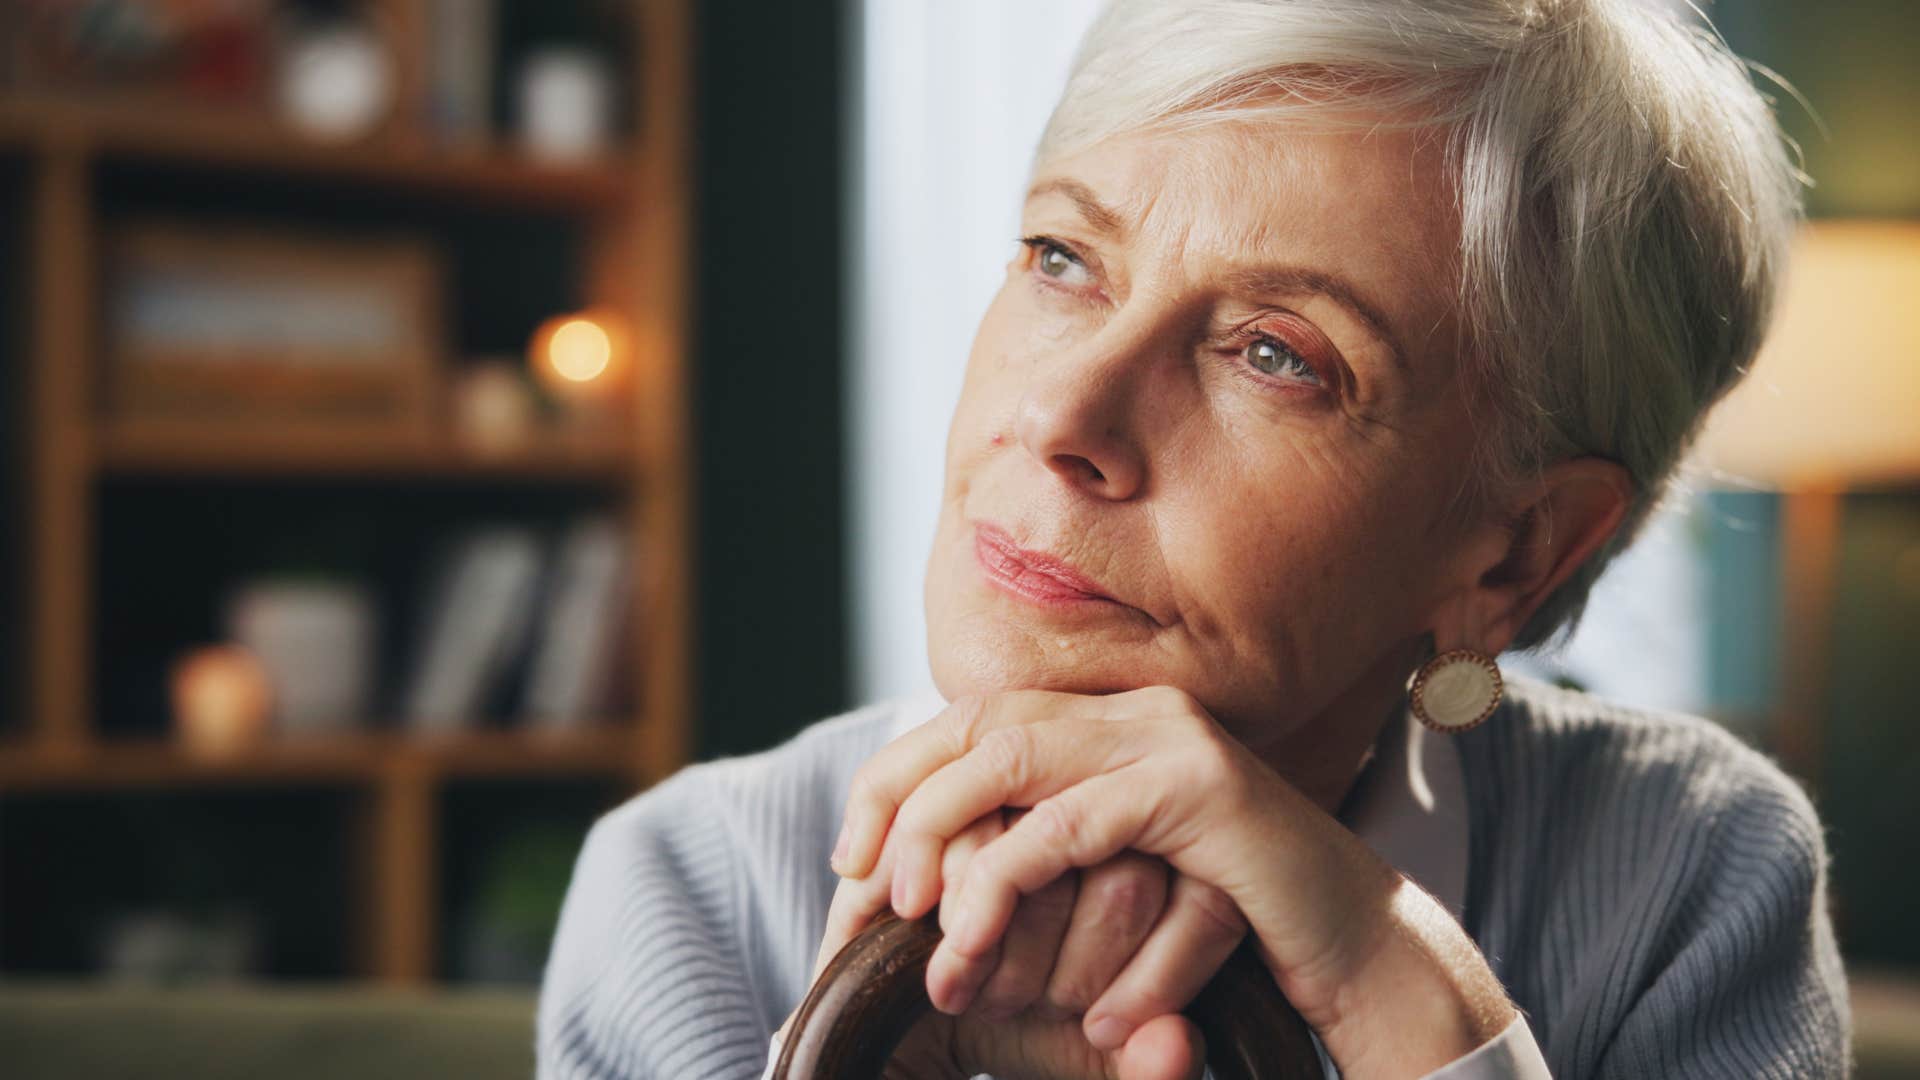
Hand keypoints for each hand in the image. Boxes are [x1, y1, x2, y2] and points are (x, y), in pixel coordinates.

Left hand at [834, 687, 1518, 1078]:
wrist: (1361, 951)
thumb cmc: (1235, 928)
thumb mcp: (1122, 881)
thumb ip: (1050, 850)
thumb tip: (941, 866)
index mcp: (1114, 723)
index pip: (978, 717)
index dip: (899, 775)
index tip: (849, 855)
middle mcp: (1137, 713)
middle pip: (978, 722)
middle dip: (900, 799)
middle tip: (854, 882)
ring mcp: (1171, 741)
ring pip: (1009, 762)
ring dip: (944, 845)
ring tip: (915, 925)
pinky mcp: (1200, 791)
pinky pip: (1070, 826)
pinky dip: (1008, 884)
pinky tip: (980, 944)